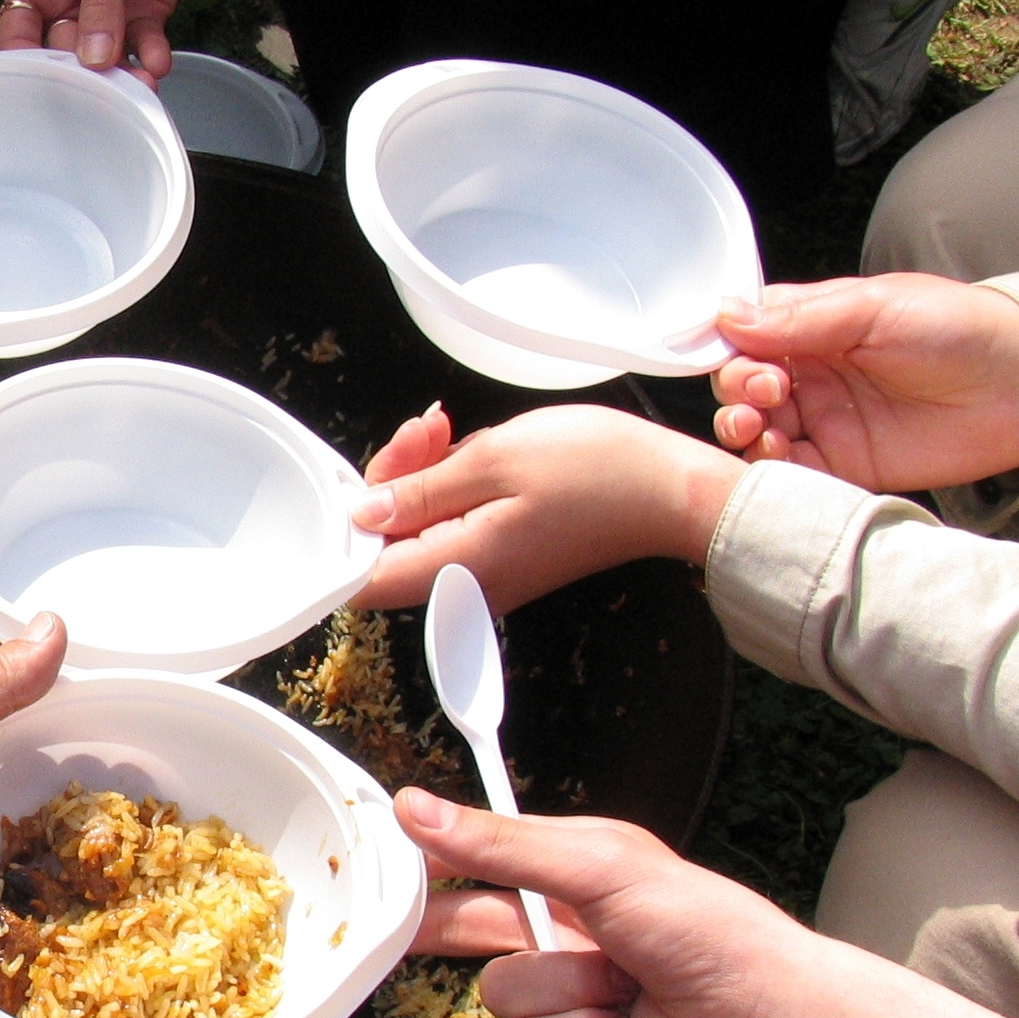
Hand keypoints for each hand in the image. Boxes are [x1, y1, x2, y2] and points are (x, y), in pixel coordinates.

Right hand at [0, 0, 212, 79]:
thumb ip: (99, 2)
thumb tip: (94, 56)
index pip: (19, 35)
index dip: (27, 65)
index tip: (44, 91)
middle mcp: (68, 3)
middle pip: (66, 56)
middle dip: (84, 76)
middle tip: (101, 93)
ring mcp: (108, 12)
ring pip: (108, 58)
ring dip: (123, 75)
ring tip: (139, 85)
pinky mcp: (143, 12)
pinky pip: (143, 46)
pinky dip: (151, 57)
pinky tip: (158, 62)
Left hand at [348, 404, 743, 612]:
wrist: (670, 489)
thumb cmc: (597, 470)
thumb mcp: (493, 459)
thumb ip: (418, 490)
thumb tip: (363, 513)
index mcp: (458, 568)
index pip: (363, 581)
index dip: (349, 530)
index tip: (363, 479)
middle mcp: (466, 587)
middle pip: (388, 549)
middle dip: (391, 482)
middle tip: (424, 432)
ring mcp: (485, 577)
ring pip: (418, 532)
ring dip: (422, 476)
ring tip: (447, 430)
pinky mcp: (502, 559)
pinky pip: (452, 527)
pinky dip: (451, 487)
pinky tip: (468, 450)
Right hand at [396, 792, 1018, 1017]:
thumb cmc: (706, 930)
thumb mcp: (600, 866)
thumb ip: (503, 844)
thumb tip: (418, 809)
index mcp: (576, 870)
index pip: (484, 856)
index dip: (437, 859)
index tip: (389, 857)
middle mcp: (568, 930)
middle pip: (472, 927)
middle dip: (447, 929)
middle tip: (396, 929)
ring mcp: (572, 992)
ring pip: (503, 995)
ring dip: (559, 992)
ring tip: (617, 988)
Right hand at [709, 275, 1018, 491]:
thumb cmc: (959, 329)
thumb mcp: (875, 308)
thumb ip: (801, 318)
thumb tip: (726, 315)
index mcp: (815, 325)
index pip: (747, 334)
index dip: (730, 346)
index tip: (736, 354)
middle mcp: (813, 373)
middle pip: (743, 385)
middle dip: (738, 389)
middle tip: (765, 391)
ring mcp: (826, 420)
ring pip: (758, 430)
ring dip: (745, 429)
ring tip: (760, 427)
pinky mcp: (844, 465)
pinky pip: (791, 471)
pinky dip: (771, 468)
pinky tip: (779, 455)